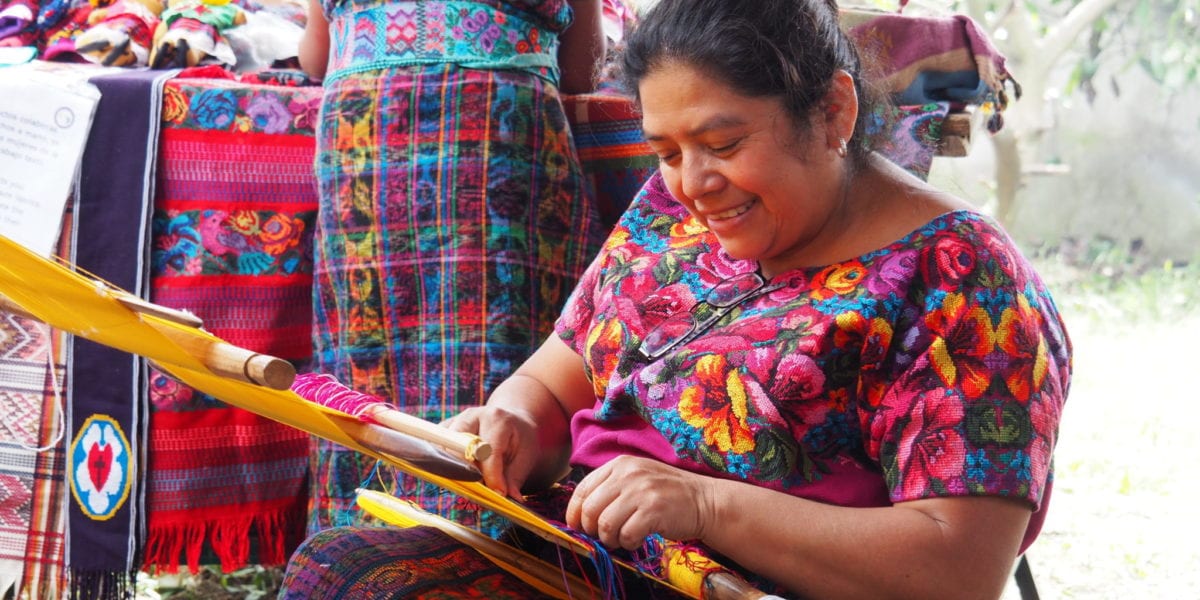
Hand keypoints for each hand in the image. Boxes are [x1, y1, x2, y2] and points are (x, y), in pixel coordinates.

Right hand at [443, 405, 541, 498]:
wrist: (512, 420)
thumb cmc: (520, 438)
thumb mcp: (526, 456)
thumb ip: (515, 478)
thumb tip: (511, 499)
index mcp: (496, 419)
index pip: (487, 451)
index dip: (491, 475)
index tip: (499, 494)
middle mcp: (472, 416)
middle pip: (458, 447)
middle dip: (466, 472)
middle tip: (480, 490)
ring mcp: (456, 421)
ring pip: (443, 447)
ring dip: (453, 469)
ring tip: (470, 484)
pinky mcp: (445, 429)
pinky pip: (436, 447)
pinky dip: (444, 463)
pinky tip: (458, 474)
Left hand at [565, 456, 717, 549]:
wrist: (703, 500)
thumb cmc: (666, 493)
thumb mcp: (636, 478)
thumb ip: (610, 488)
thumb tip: (579, 513)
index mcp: (620, 464)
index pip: (583, 489)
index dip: (574, 512)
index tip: (577, 527)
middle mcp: (628, 474)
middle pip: (590, 509)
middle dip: (591, 530)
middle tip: (604, 536)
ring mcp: (641, 491)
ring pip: (605, 525)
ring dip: (610, 539)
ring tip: (622, 539)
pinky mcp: (654, 510)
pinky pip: (626, 535)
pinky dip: (628, 543)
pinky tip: (637, 540)